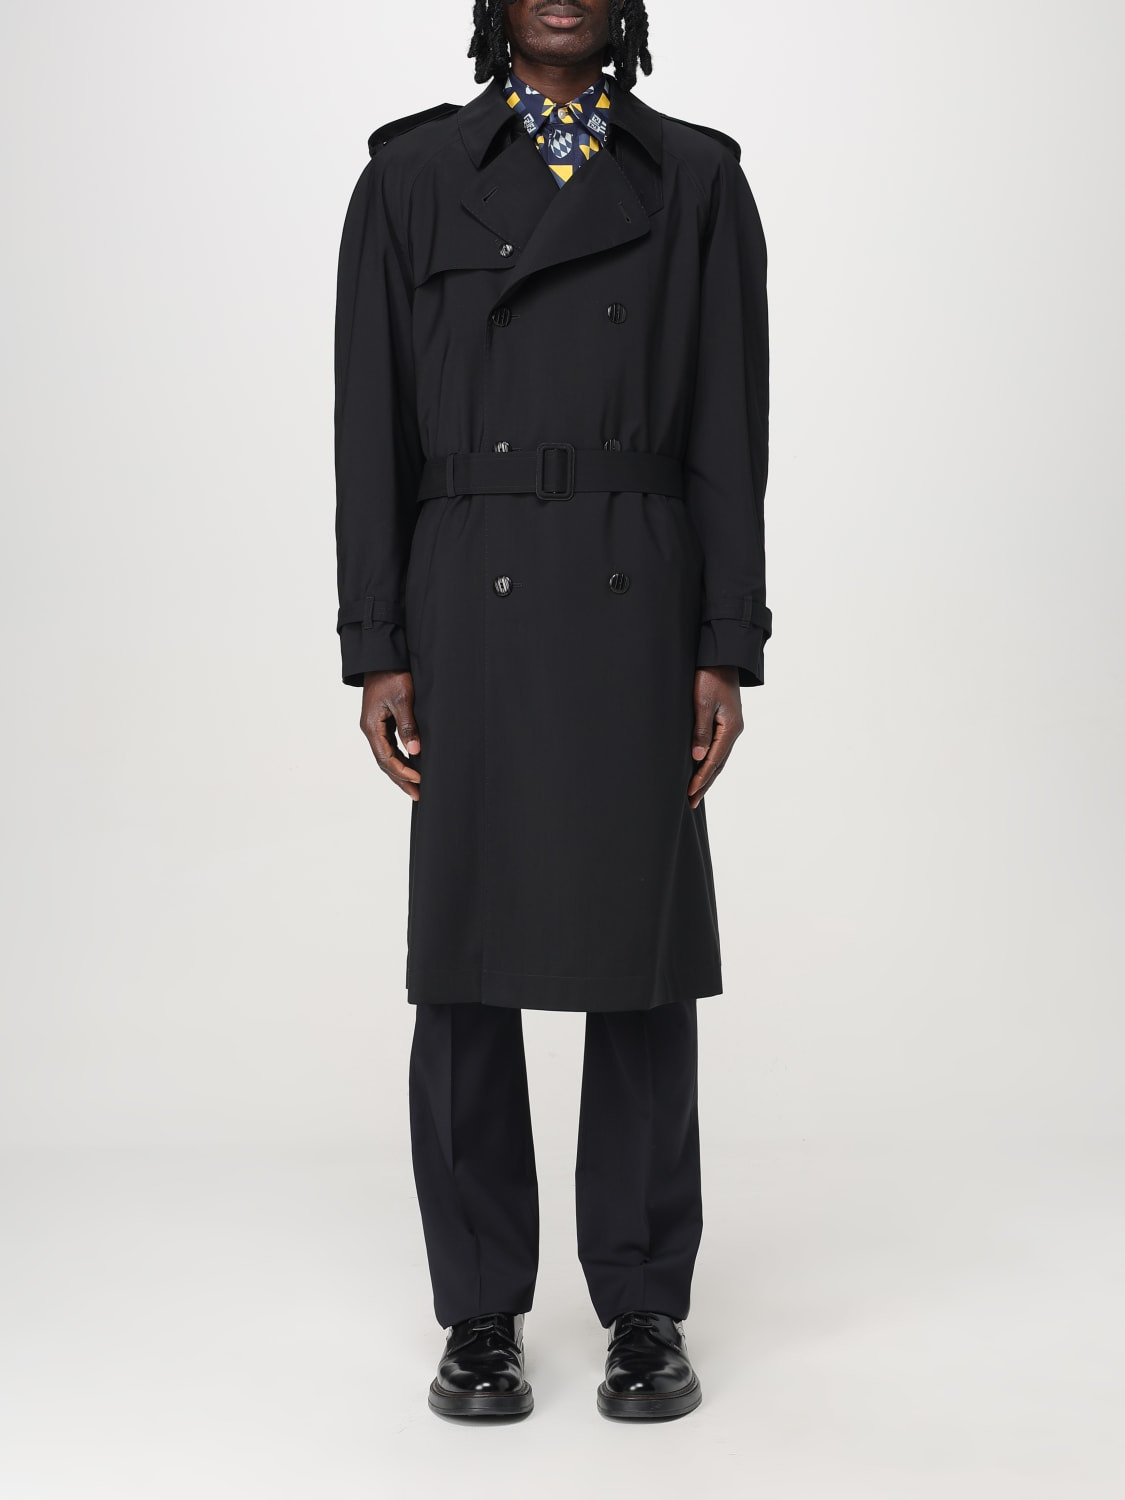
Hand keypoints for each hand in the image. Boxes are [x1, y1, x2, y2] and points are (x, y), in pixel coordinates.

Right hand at [360, 670, 421, 800]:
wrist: (382, 658)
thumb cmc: (392, 675)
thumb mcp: (403, 700)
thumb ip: (408, 726)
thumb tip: (415, 752)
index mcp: (371, 726)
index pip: (385, 758)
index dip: (402, 771)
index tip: (419, 779)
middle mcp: (370, 729)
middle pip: (384, 762)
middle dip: (400, 779)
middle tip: (417, 795)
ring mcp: (375, 727)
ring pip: (386, 756)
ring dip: (400, 772)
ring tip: (415, 786)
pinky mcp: (381, 723)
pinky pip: (389, 746)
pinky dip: (399, 759)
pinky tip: (410, 765)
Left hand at [687, 666, 743, 808]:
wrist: (721, 656)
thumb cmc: (709, 676)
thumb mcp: (702, 702)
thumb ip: (700, 730)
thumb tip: (697, 757)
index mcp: (730, 727)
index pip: (714, 760)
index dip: (701, 778)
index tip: (689, 793)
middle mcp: (734, 730)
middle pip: (719, 764)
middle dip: (705, 783)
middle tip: (691, 802)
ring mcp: (731, 726)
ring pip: (720, 757)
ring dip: (708, 775)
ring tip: (696, 792)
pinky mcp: (726, 721)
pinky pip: (719, 748)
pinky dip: (710, 762)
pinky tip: (702, 767)